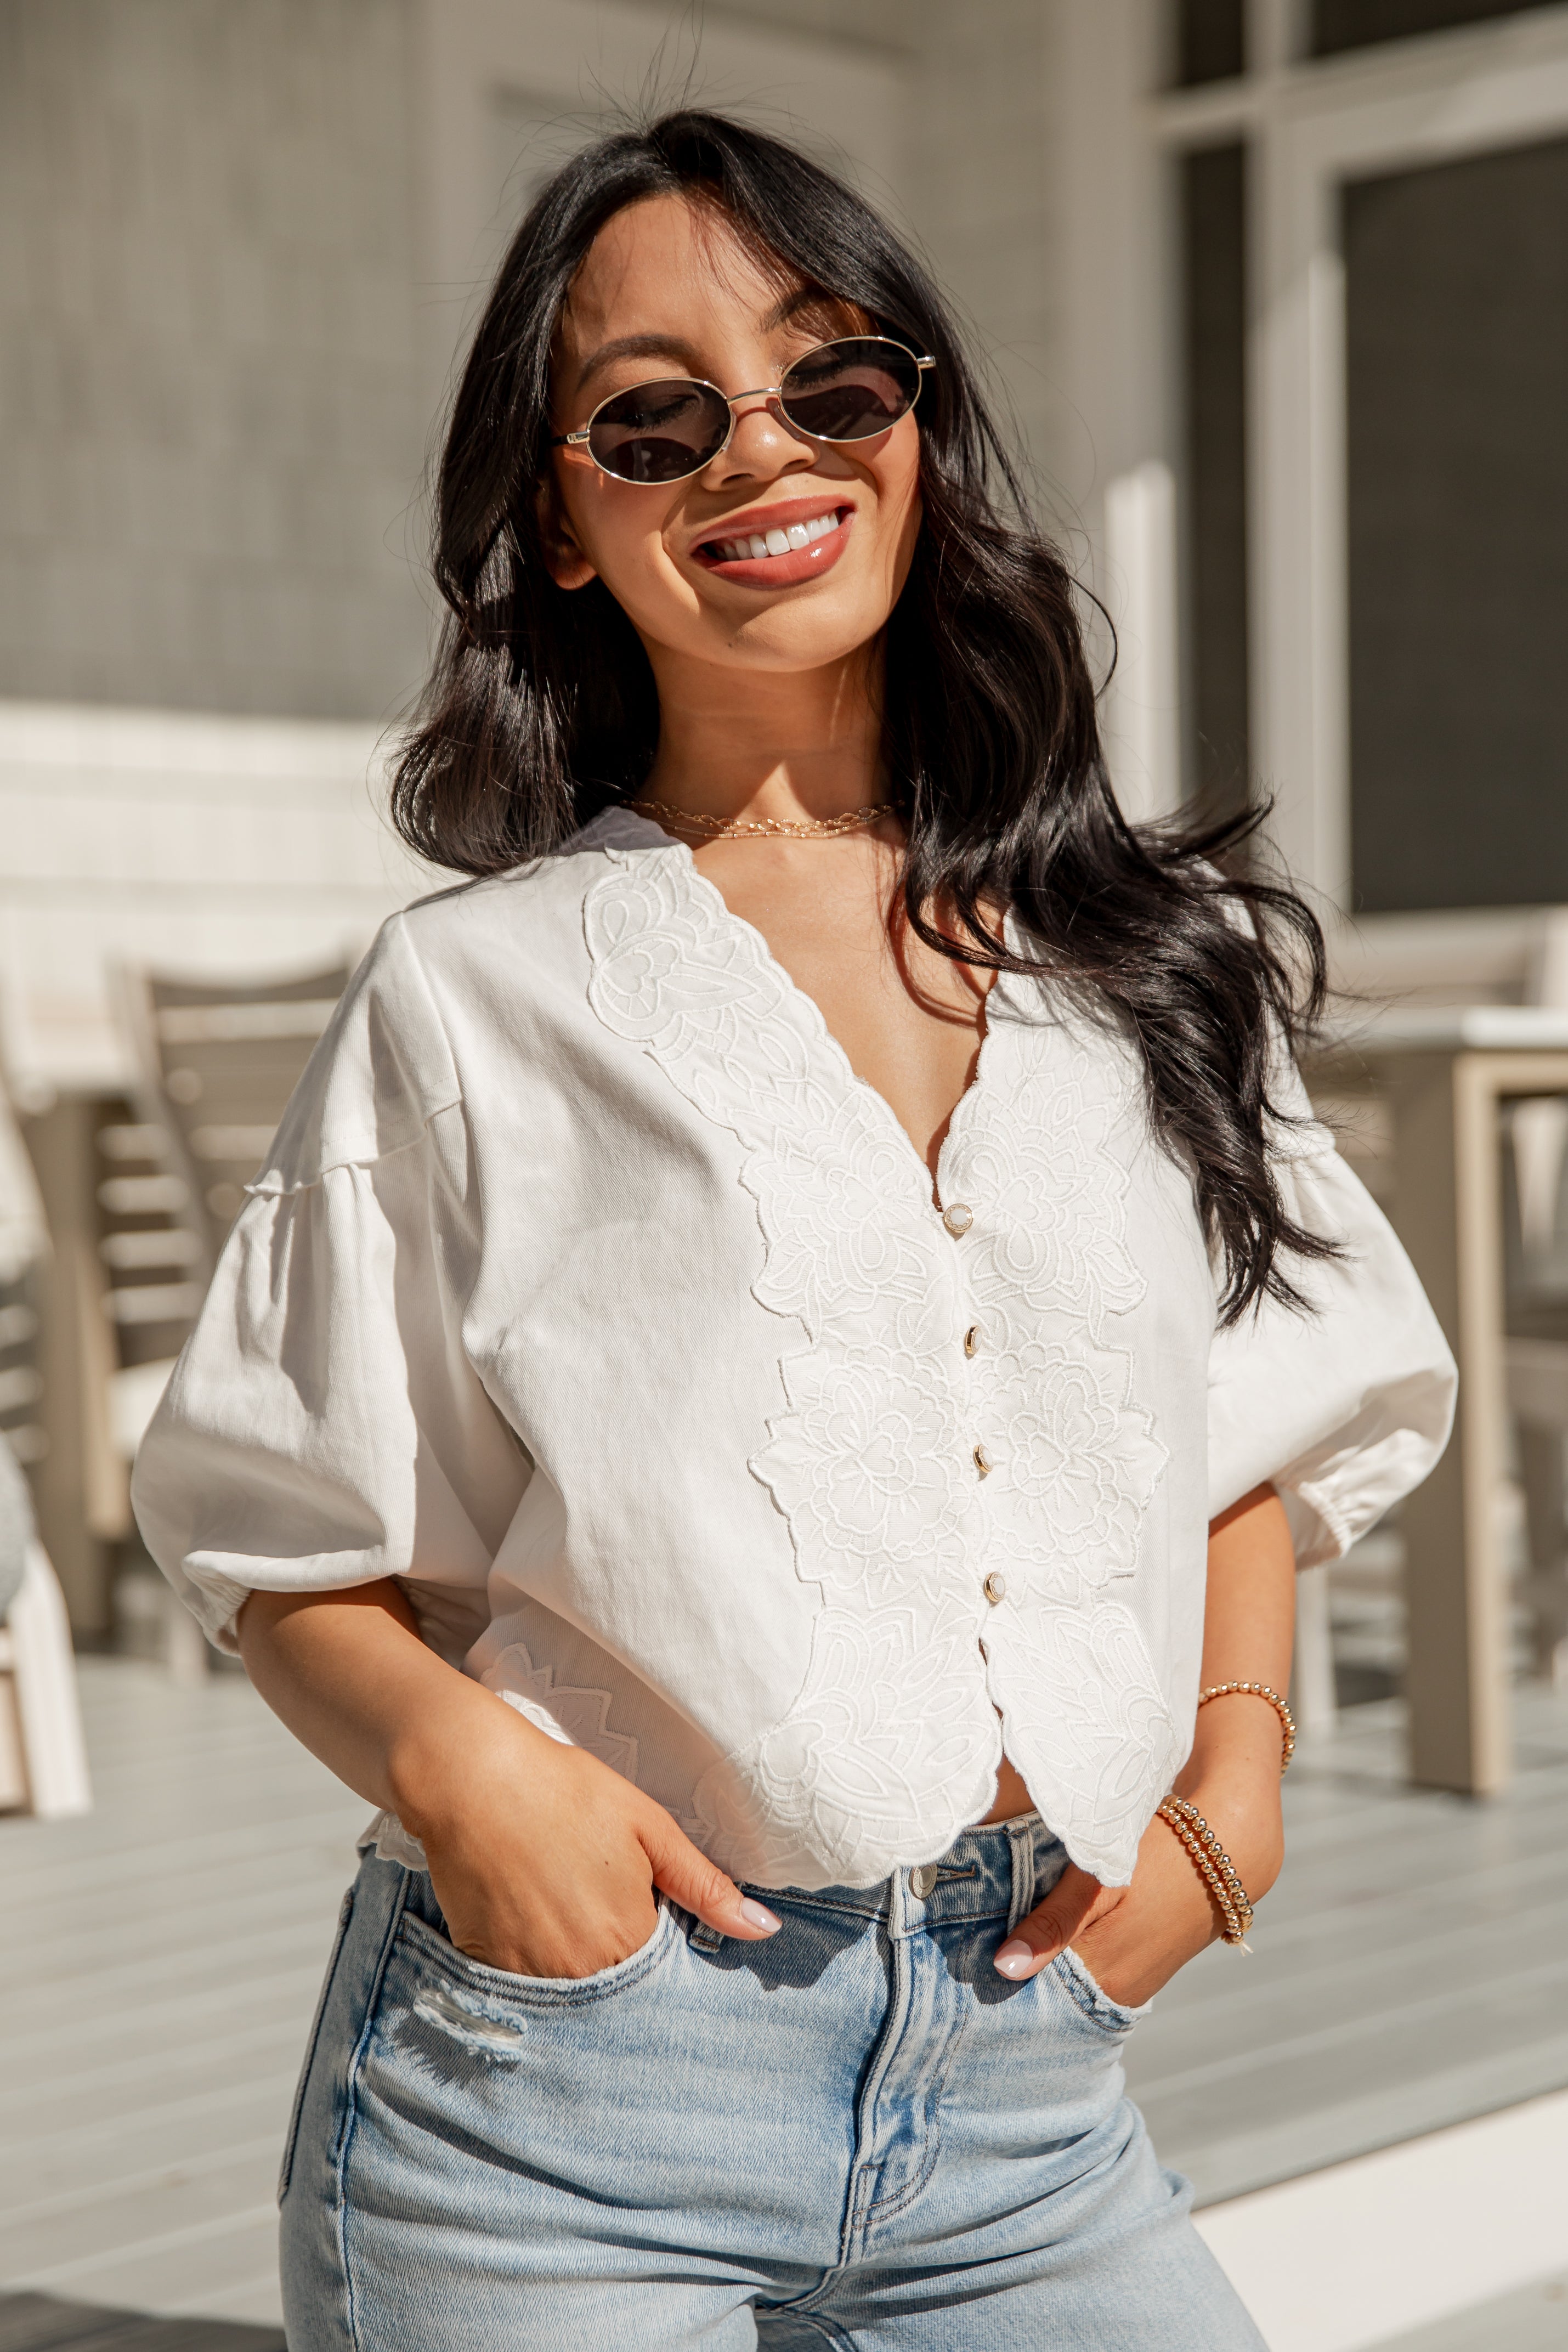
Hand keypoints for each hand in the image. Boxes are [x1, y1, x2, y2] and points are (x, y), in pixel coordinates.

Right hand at [395, 1692, 779, 1979]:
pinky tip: (532, 1919)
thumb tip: (765, 1929)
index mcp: (629, 1937)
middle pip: (618, 1991)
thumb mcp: (648, 1828)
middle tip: (597, 1905)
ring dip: (579, 1968)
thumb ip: (704, 1886)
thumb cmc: (566, 1793)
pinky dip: (536, 1967)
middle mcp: (582, 1971)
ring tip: (565, 1909)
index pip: (663, 1976)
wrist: (473, 1780)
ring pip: (573, 1995)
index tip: (646, 1917)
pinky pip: (526, 1992)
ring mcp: (531, 1977)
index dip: (659, 1947)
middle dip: (620, 1962)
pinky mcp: (490, 1969)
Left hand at [993, 1763, 1284, 2006]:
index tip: (959, 1964)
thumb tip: (1004, 1967)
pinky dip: (1062, 1960)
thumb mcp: (1100, 1879)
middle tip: (966, 1950)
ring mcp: (1131, 1988)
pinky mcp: (1137, 1972)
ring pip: (1065, 1986)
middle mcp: (1118, 1996)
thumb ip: (1052, 1922)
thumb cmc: (1157, 1854)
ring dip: (1037, 1965)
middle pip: (1046, 1996)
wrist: (1225, 1849)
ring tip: (994, 1936)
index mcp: (1105, 1979)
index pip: (1032, 1997)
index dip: (994, 1978)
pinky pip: (1086, 1976)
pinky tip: (1038, 1936)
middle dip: (1011, 1975)